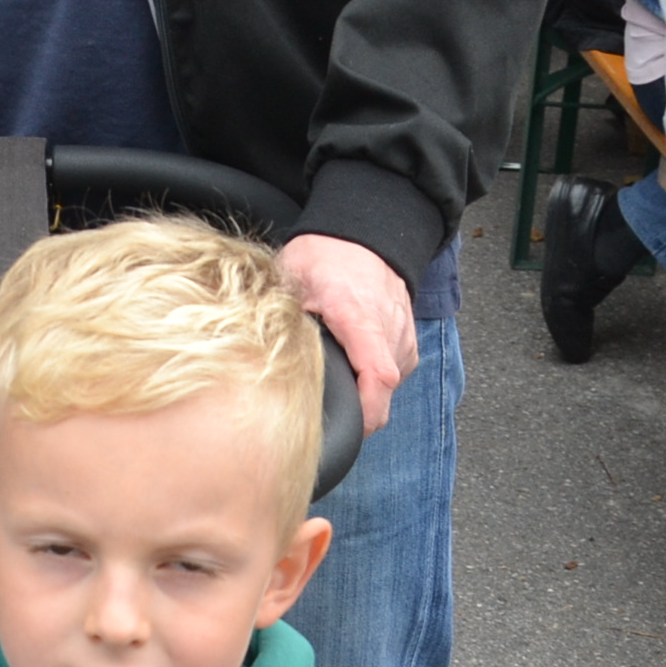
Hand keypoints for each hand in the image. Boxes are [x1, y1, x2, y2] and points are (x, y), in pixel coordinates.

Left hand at [276, 232, 416, 441]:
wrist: (365, 236)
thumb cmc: (325, 255)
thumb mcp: (289, 278)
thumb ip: (281, 318)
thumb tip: (257, 355)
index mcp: (358, 316)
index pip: (377, 375)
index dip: (365, 412)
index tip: (346, 430)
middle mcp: (389, 331)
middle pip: (382, 394)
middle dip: (353, 412)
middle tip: (315, 411)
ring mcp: (403, 339)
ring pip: (387, 391)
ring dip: (361, 395)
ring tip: (332, 379)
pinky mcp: (408, 346)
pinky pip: (392, 378)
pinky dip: (370, 381)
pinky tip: (348, 367)